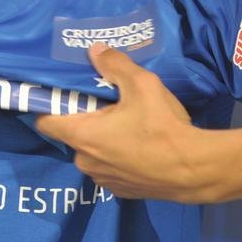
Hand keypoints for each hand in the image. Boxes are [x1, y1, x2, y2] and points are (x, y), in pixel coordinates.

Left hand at [36, 43, 211, 201]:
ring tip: (130, 124)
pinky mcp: (121, 191)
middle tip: (110, 102)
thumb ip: (115, 64)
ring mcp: (103, 180)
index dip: (50, 105)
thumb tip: (95, 50)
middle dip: (87, 119)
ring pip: (93, 152)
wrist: (195, 171)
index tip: (62, 92)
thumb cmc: (162, 127)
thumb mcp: (142, 84)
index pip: (46, 121)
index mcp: (83, 136)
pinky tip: (140, 145)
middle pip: (73, 134)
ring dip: (104, 139)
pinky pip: (110, 167)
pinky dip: (118, 156)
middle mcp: (85, 161)